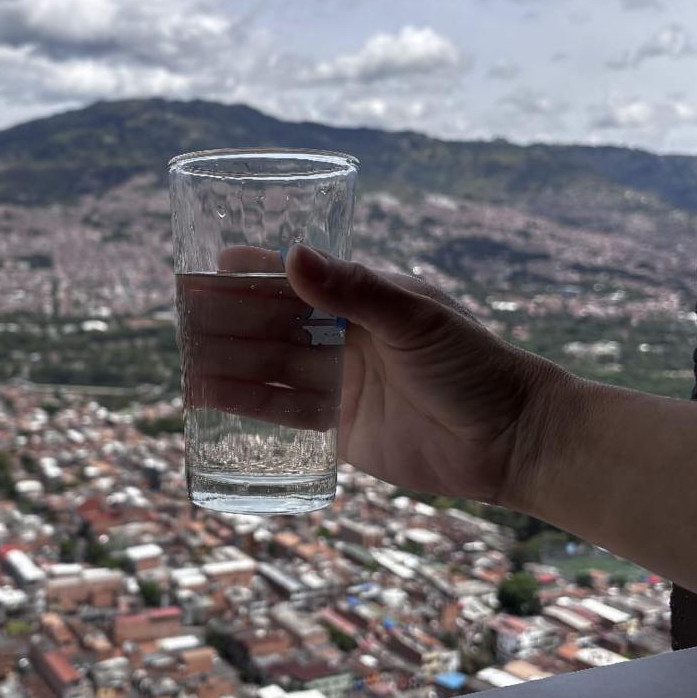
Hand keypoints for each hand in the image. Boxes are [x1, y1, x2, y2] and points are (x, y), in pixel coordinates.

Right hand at [180, 245, 566, 502]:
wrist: (511, 441)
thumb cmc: (474, 366)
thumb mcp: (414, 319)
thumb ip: (354, 290)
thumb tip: (291, 256)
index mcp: (365, 298)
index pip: (299, 277)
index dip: (256, 271)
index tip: (212, 264)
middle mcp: (346, 337)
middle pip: (276, 323)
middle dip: (232, 320)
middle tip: (184, 318)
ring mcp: (341, 383)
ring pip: (272, 368)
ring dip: (231, 363)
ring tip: (186, 361)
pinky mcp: (340, 429)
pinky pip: (285, 414)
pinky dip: (249, 406)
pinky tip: (213, 400)